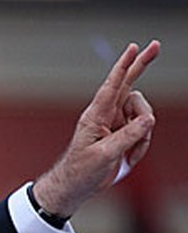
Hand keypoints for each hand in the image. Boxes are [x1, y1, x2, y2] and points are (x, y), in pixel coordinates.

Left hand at [34, 40, 160, 216]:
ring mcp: (115, 123)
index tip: (132, 48)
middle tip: (156, 46)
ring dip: (143, 136)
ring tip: (130, 155)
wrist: (76, 187)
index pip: (111, 87)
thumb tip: (148, 119)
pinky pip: (143, 131)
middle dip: (142, 65)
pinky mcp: (123, 134)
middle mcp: (105, 115)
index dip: (123, 67)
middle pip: (129, 84)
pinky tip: (130, 158)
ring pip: (143, 114)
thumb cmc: (81, 172)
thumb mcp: (103, 156)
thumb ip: (127, 136)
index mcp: (95, 117)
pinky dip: (142, 145)